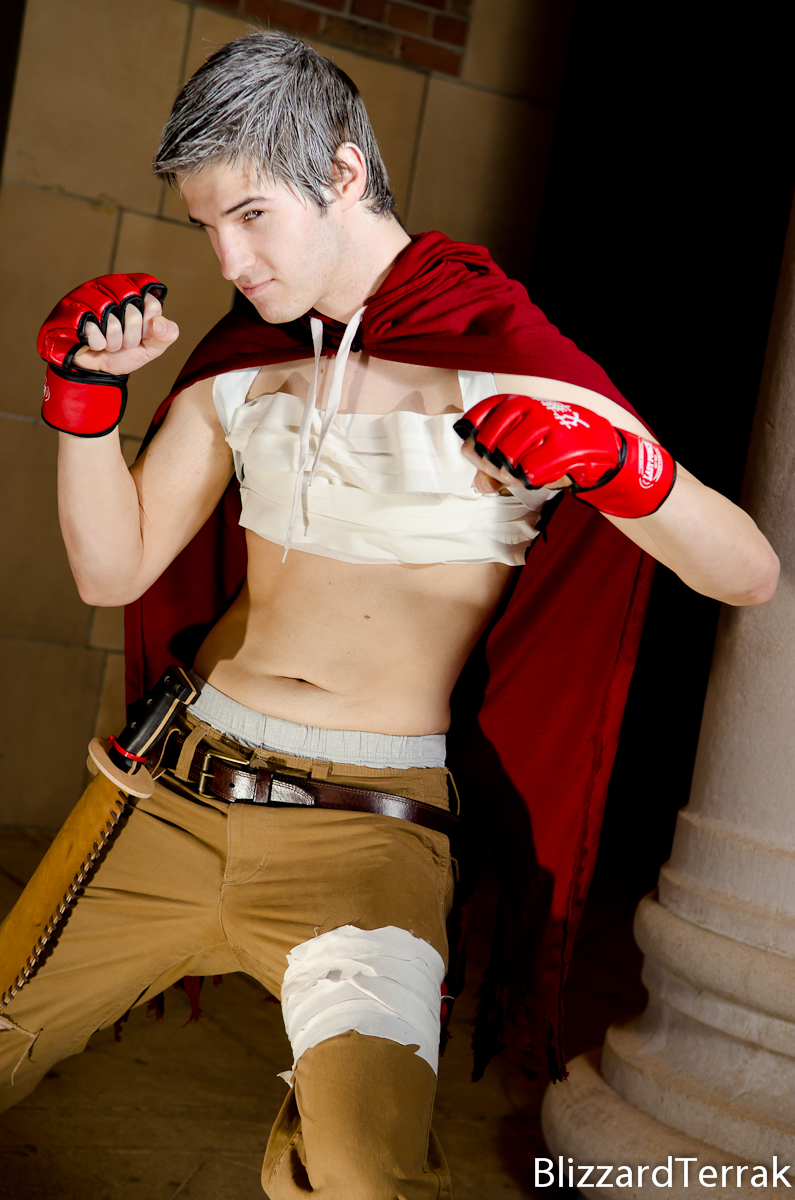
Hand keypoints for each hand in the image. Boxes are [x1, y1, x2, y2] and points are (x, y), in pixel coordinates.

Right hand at [37, 274, 176, 436]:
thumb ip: (165, 336)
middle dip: (130, 338)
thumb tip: (158, 323)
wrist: (97, 369)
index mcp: (136, 295)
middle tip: (123, 341)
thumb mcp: (151, 348)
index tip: (142, 334)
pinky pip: (95, 332)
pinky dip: (98, 344)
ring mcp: (93, 299)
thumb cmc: (124, 353)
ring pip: (113, 323)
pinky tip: (94, 342)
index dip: (148, 327)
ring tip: (109, 342)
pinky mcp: (75, 312)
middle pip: (133, 314)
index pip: (153, 304)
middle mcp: (114, 291)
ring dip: (113, 343)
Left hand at [454, 393, 675, 518]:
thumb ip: (497, 463)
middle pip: (486, 441)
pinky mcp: (564, 446)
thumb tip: (480, 484)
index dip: (472, 437)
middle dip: (488, 462)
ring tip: (521, 474)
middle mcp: (529, 407)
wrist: (602, 449)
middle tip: (502, 469)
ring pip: (506, 456)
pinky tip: (537, 476)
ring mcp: (548, 425)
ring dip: (508, 472)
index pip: (479, 416)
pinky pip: (531, 470)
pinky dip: (529, 478)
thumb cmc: (557, 447)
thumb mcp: (525, 447)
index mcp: (517, 402)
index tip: (477, 450)